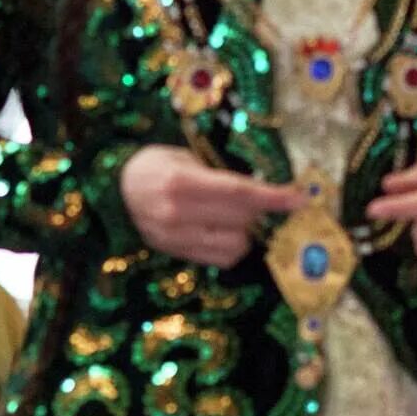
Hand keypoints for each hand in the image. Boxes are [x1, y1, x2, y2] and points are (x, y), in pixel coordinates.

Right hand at [120, 146, 298, 269]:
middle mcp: (176, 214)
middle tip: (263, 199)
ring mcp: (173, 239)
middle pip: (241, 219)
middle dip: (261, 210)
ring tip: (238, 215)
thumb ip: (221, 174)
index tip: (301, 199)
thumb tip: (265, 188)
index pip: (239, 193)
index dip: (273, 197)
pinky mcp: (174, 254)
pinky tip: (226, 230)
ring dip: (248, 231)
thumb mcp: (186, 157)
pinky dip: (233, 245)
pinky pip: (220, 258)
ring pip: (235, 245)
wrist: (115, 188)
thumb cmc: (157, 164)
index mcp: (181, 183)